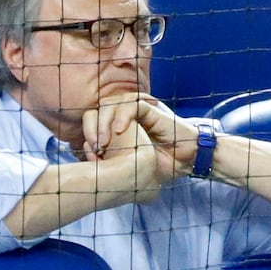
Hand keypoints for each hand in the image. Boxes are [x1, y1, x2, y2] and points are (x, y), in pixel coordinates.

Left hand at [82, 93, 200, 180]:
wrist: (184, 161)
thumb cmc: (157, 164)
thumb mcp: (127, 164)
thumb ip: (108, 159)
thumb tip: (86, 160)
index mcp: (116, 126)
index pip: (92, 121)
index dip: (87, 134)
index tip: (89, 153)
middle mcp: (124, 115)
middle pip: (96, 110)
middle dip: (90, 128)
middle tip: (93, 147)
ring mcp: (137, 110)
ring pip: (110, 105)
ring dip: (103, 123)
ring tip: (103, 142)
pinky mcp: (150, 108)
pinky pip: (131, 105)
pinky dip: (121, 116)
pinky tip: (119, 132)